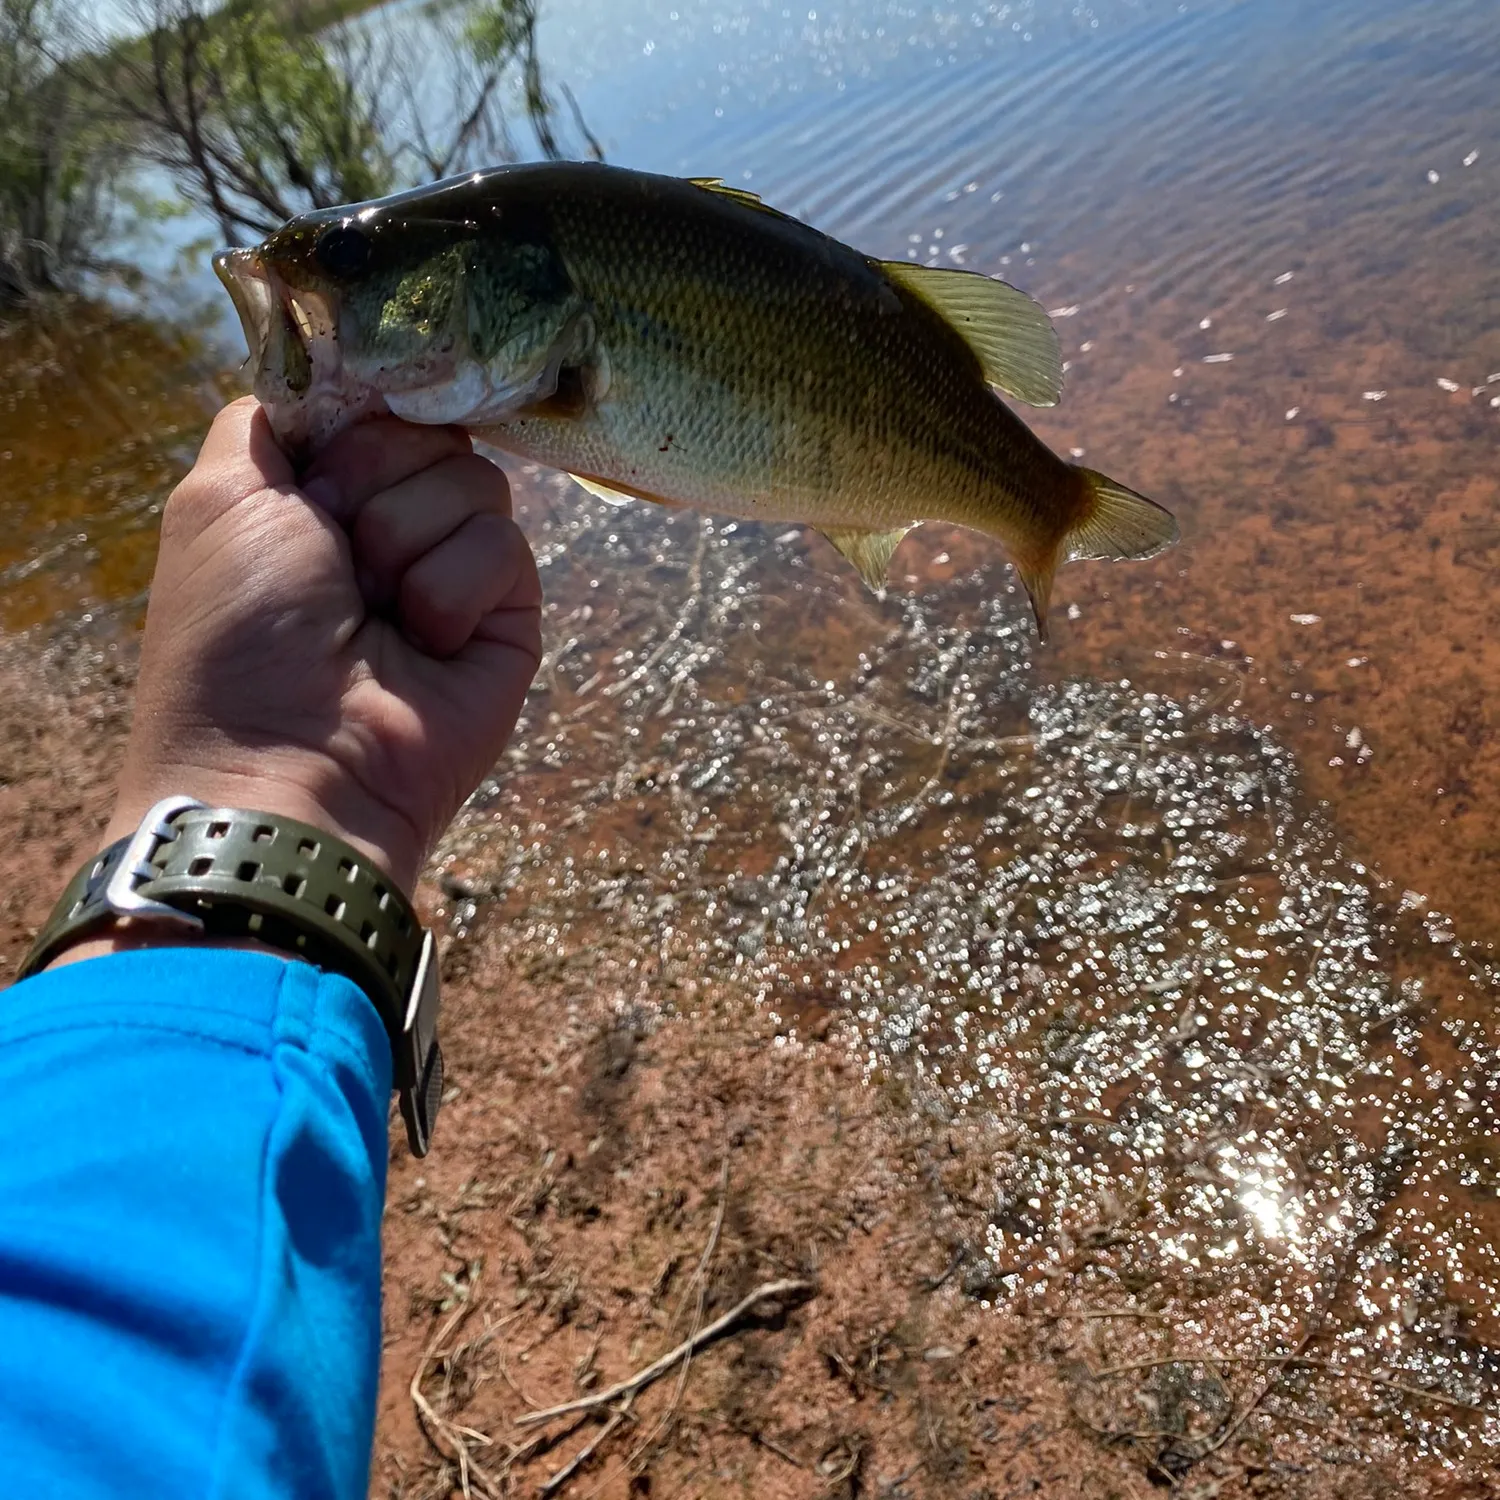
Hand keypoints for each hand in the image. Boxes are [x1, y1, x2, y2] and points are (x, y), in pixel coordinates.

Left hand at [101, 396, 541, 895]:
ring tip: (376, 613)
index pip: (375, 400)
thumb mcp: (220, 494)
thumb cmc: (239, 634)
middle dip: (374, 484)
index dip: (357, 416)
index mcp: (316, 490)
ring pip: (474, 480)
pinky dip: (452, 590)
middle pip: (429, 430)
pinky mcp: (508, 615)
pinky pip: (505, 544)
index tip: (322, 464)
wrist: (293, 764)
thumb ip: (273, 414)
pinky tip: (423, 642)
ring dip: (408, 542)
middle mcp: (386, 522)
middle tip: (338, 561)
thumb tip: (338, 378)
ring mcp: (451, 569)